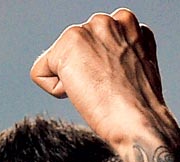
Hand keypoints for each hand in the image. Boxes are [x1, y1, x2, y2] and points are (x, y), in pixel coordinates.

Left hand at [30, 8, 167, 146]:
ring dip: (73, 82)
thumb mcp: (135, 69)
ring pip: (57, 61)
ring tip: (98, 92)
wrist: (139, 123)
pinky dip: (55, 91)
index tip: (118, 85)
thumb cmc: (140, 109)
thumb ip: (118, 54)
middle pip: (73, 51)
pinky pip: (40, 73)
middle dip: (84, 73)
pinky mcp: (67, 46)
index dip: (100, 72)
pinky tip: (83, 94)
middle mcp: (107, 20)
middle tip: (107, 91)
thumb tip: (102, 63)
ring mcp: (86, 31)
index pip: (92, 46)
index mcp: (127, 24)